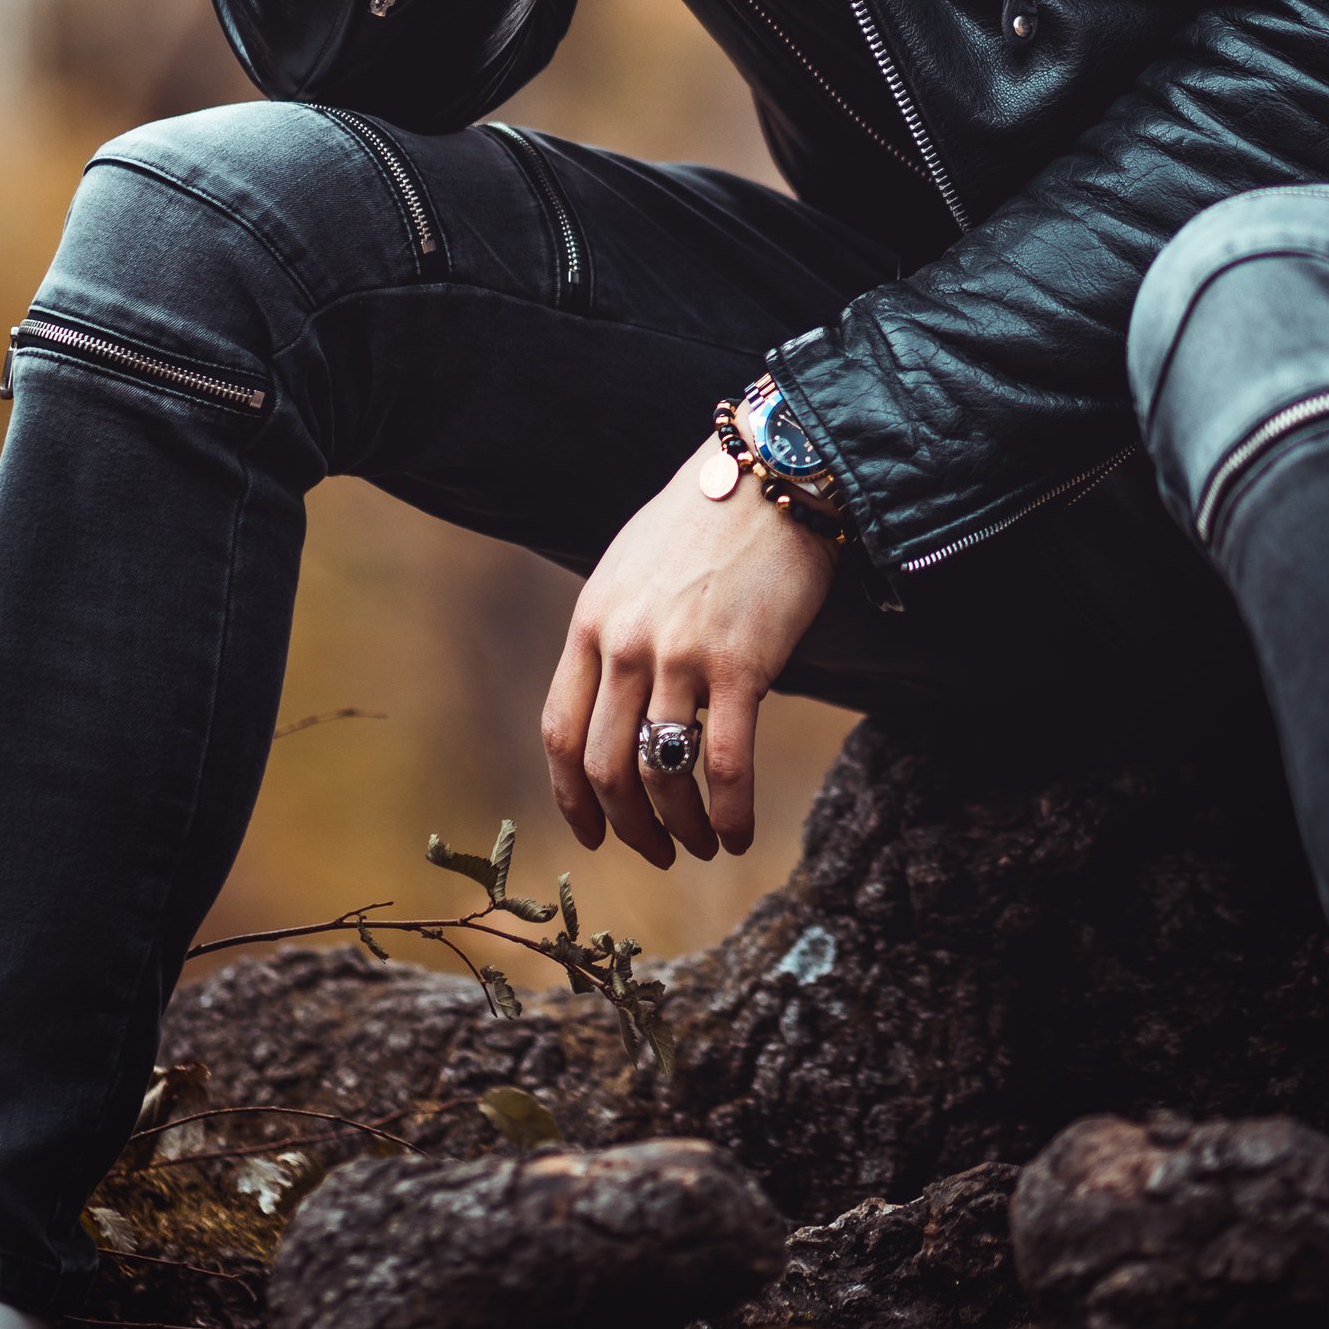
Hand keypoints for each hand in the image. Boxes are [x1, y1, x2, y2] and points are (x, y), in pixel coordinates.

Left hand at [543, 440, 839, 868]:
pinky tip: (741, 834)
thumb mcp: (630, 572)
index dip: (571, 795)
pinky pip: (724, 764)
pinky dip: (729, 813)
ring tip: (704, 847)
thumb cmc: (704, 525)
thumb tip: (618, 707)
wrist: (769, 476)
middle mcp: (624, 645)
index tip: (592, 831)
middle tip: (656, 853)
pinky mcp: (739, 664)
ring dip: (680, 829)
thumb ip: (614, 636)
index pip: (560, 732)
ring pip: (661, 775)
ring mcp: (679, 656)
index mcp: (590, 624)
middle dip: (629, 827)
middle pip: (605, 767)